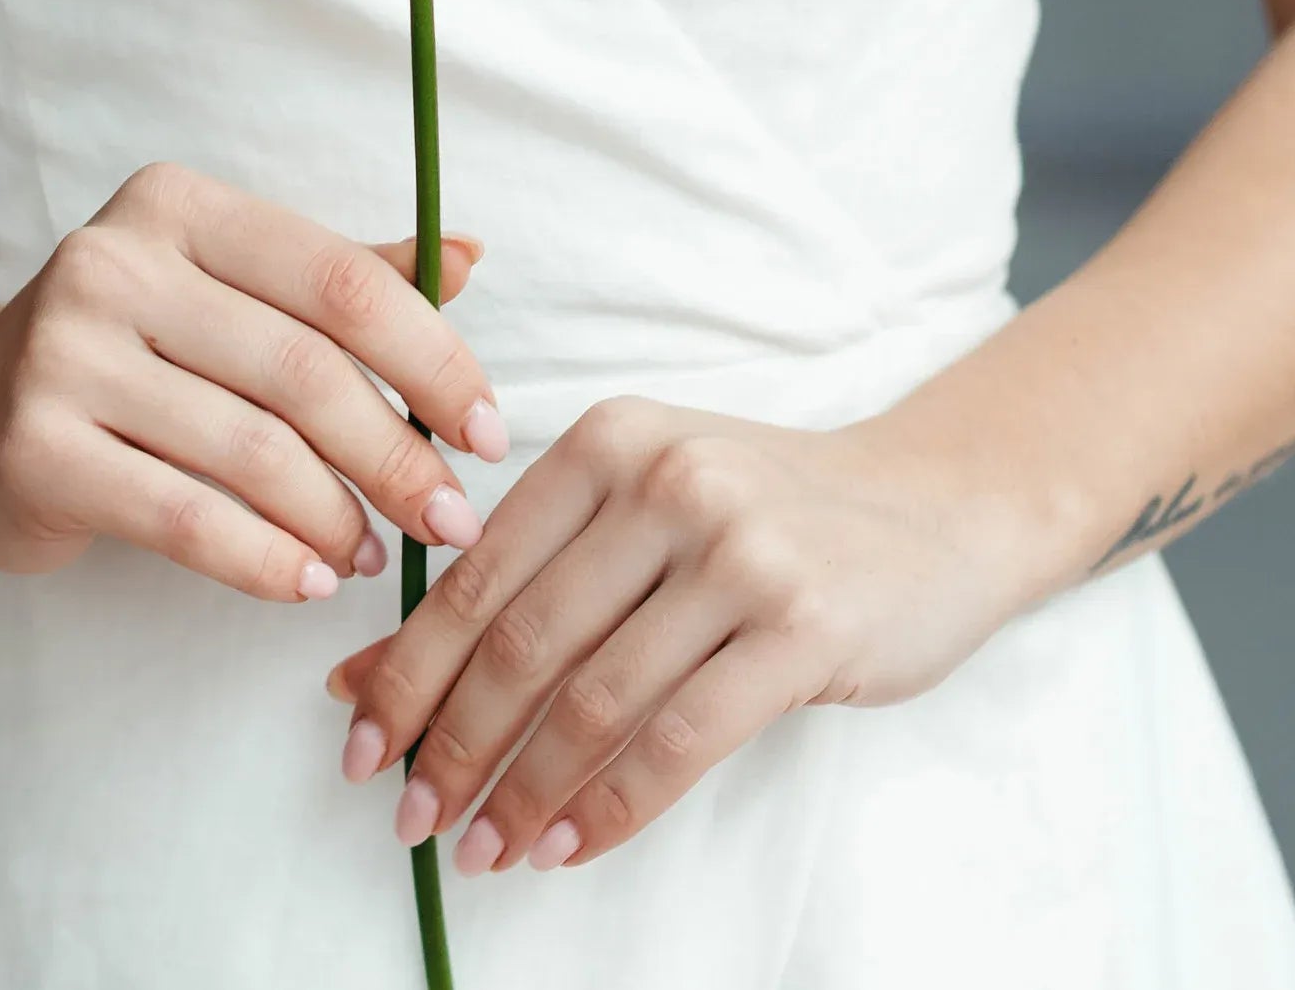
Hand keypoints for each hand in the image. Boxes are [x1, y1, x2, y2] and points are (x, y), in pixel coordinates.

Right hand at [0, 161, 512, 601]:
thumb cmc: (127, 354)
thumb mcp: (228, 291)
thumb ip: (342, 278)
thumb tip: (469, 253)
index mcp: (179, 205)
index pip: (340, 281)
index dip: (433, 360)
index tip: (487, 433)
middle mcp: (113, 262)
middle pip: (303, 372)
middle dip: (395, 457)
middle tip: (451, 520)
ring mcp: (64, 354)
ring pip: (250, 451)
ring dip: (335, 518)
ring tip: (370, 555)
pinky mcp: (35, 448)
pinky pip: (184, 518)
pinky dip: (264, 561)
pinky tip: (306, 581)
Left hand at [324, 397, 1037, 872]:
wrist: (937, 506)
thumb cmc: (765, 514)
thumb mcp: (636, 512)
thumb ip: (514, 579)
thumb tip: (356, 680)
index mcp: (606, 443)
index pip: (478, 573)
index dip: (408, 671)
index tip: (359, 748)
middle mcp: (666, 482)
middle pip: (524, 640)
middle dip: (452, 743)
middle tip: (411, 819)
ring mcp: (740, 553)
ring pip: (595, 698)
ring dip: (524, 790)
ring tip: (483, 850)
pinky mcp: (803, 628)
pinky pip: (680, 739)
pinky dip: (611, 805)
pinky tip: (566, 844)